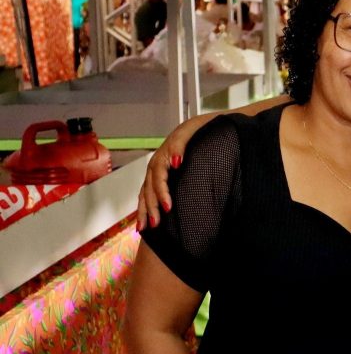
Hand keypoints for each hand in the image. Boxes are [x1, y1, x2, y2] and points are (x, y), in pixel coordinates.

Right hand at [136, 115, 211, 229]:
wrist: (203, 125)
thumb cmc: (199, 129)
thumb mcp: (190, 131)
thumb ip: (180, 146)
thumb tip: (175, 163)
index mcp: (163, 155)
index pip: (158, 178)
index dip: (162, 193)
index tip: (168, 208)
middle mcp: (156, 163)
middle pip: (149, 188)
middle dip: (151, 207)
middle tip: (156, 224)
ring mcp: (156, 170)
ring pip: (145, 192)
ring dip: (145, 210)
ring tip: (144, 228)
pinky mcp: (159, 175)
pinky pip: (147, 192)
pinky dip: (145, 205)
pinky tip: (145, 218)